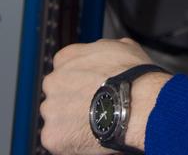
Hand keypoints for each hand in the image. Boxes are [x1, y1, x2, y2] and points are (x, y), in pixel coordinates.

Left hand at [40, 38, 170, 153]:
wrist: (136, 105)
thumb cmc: (132, 77)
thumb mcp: (123, 46)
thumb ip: (102, 49)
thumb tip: (104, 53)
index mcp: (67, 57)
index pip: (63, 67)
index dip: (78, 78)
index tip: (88, 86)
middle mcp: (54, 81)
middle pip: (57, 92)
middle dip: (71, 99)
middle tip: (91, 105)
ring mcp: (51, 109)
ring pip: (56, 117)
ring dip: (69, 121)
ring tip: (93, 122)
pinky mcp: (52, 135)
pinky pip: (57, 139)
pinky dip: (70, 140)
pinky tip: (89, 135)